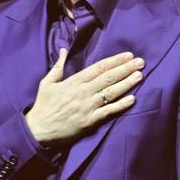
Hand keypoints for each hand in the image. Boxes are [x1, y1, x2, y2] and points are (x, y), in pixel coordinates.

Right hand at [25, 48, 144, 144]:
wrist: (38, 130)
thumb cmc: (43, 106)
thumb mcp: (47, 82)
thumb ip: (58, 66)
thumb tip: (64, 50)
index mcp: (73, 81)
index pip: (98, 68)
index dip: (115, 61)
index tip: (128, 55)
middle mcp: (83, 92)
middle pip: (108, 78)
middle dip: (126, 69)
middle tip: (141, 62)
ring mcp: (87, 107)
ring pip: (111, 93)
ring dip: (127, 84)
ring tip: (140, 76)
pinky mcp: (89, 122)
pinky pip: (108, 112)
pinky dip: (120, 105)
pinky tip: (132, 99)